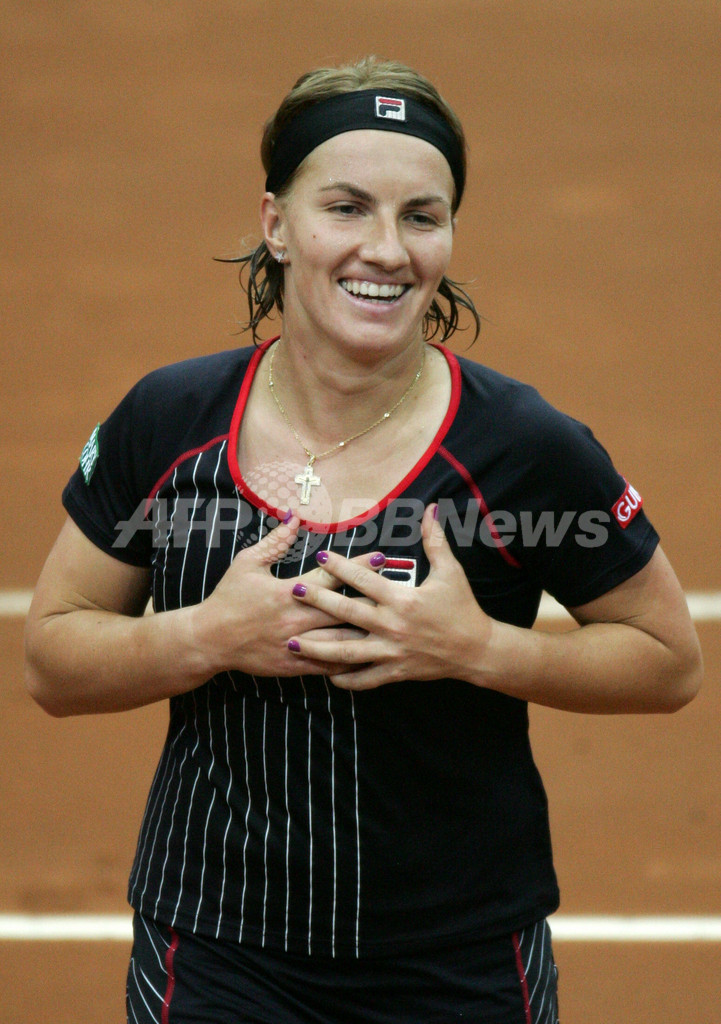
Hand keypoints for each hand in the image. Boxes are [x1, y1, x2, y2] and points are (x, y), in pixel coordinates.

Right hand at [195, 515, 384, 677]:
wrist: (209, 639)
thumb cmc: (228, 597)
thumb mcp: (247, 563)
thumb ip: (275, 541)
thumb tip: (294, 517)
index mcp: (287, 592)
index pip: (331, 577)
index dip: (359, 567)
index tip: (382, 558)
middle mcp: (296, 619)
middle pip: (344, 609)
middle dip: (374, 598)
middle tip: (401, 591)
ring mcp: (297, 645)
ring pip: (342, 640)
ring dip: (368, 632)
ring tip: (393, 624)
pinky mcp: (294, 666)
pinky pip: (329, 666)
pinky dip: (350, 661)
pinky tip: (370, 656)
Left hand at [286, 505, 492, 688]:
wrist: (477, 649)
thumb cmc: (462, 608)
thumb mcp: (450, 572)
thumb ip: (435, 541)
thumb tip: (429, 510)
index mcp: (402, 599)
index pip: (364, 580)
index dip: (341, 567)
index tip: (320, 557)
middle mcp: (392, 626)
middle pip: (347, 612)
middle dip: (318, 602)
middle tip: (294, 592)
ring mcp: (391, 652)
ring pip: (347, 652)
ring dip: (319, 647)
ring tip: (293, 643)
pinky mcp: (395, 672)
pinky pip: (365, 679)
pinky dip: (345, 680)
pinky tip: (327, 676)